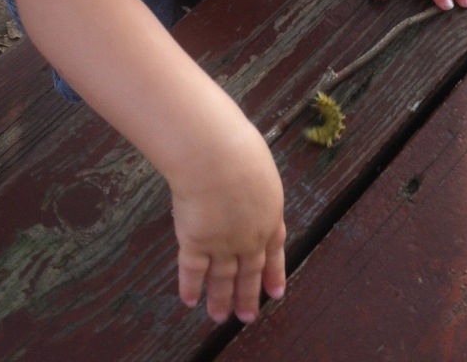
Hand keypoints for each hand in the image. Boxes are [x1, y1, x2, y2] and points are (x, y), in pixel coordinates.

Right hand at [170, 117, 286, 323]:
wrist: (217, 156)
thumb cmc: (239, 147)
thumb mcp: (260, 165)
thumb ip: (256, 182)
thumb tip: (248, 178)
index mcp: (270, 213)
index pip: (275, 249)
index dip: (274, 272)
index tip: (275, 292)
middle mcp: (250, 236)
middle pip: (250, 271)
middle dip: (249, 295)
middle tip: (248, 316)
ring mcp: (223, 243)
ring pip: (223, 279)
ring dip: (221, 300)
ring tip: (220, 318)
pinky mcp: (196, 243)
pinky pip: (193, 271)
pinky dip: (191, 287)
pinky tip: (190, 301)